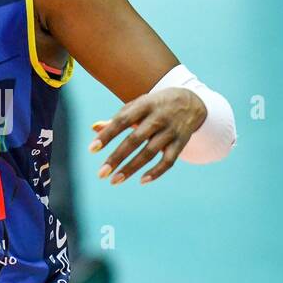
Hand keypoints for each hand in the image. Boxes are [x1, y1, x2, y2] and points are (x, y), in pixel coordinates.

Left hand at [90, 87, 206, 185]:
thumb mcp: (137, 107)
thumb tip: (94, 128)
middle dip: (117, 157)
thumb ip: (117, 119)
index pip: (122, 121)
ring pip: (150, 152)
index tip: (92, 150)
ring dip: (131, 168)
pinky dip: (157, 172)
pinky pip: (169, 161)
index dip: (107, 135)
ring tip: (114, 181)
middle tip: (101, 173)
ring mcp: (171, 131)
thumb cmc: (154, 106)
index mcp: (144, 105)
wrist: (190, 101)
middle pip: (135, 139)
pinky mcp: (181, 143)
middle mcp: (158, 117)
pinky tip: (141, 180)